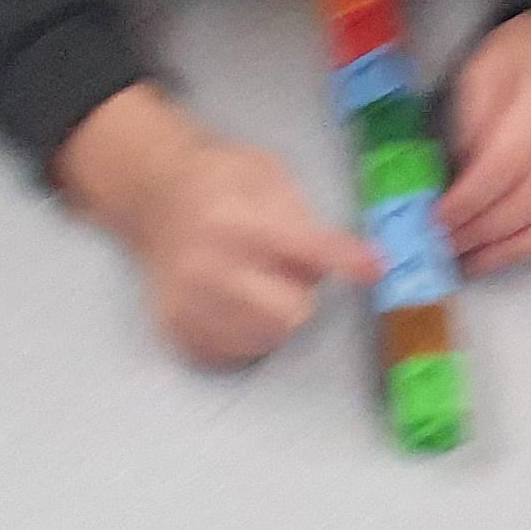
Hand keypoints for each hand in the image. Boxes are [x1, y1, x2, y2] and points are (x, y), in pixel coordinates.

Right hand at [53, 82, 376, 369]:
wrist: (156, 197)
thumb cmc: (223, 181)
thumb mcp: (267, 174)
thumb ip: (303, 217)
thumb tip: (343, 260)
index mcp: (240, 219)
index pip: (307, 248)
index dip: (346, 259)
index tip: (375, 269)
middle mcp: (211, 265)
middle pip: (292, 312)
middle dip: (300, 295)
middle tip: (285, 272)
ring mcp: (189, 302)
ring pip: (267, 340)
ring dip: (275, 319)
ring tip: (256, 285)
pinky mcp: (176, 328)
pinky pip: (235, 355)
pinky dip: (245, 336)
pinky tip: (232, 305)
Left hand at [444, 11, 530, 303]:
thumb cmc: (524, 56)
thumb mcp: (484, 69)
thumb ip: (471, 122)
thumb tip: (459, 184)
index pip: (505, 163)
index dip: (468, 200)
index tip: (436, 219)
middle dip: (483, 232)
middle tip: (446, 246)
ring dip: (516, 253)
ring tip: (476, 263)